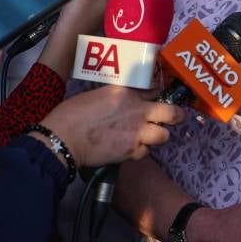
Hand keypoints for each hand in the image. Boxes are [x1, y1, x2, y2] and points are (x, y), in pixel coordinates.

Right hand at [39, 86, 185, 165]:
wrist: (63, 138)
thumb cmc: (72, 115)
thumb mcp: (98, 96)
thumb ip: (117, 99)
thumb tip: (125, 104)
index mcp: (125, 92)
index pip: (153, 89)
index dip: (157, 95)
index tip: (158, 98)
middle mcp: (137, 110)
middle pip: (171, 112)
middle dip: (176, 116)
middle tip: (176, 118)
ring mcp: (137, 131)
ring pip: (164, 135)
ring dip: (157, 137)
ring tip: (148, 137)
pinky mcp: (132, 150)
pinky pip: (145, 152)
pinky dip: (140, 152)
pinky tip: (129, 149)